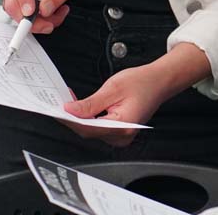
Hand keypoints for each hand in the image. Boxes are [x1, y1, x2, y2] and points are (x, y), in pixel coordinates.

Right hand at [0, 0, 72, 32]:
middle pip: (12, 5)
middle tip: (50, 24)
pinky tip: (50, 15)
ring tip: (57, 13)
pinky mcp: (13, 10)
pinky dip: (39, 23)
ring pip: (17, 17)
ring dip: (39, 23)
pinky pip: (23, 21)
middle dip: (32, 21)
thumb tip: (45, 10)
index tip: (31, 11)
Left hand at [62, 43, 212, 146]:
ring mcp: (121, 136)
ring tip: (67, 102)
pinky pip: (98, 128)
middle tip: (58, 102)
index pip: (87, 128)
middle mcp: (122, 136)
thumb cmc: (143, 82)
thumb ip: (90, 103)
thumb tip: (70, 110)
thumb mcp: (113, 88)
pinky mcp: (119, 132)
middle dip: (71, 117)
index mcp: (122, 127)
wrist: (160, 81)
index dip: (69, 119)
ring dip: (78, 118)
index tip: (56, 110)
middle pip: (88, 131)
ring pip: (91, 130)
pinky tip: (80, 108)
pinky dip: (87, 118)